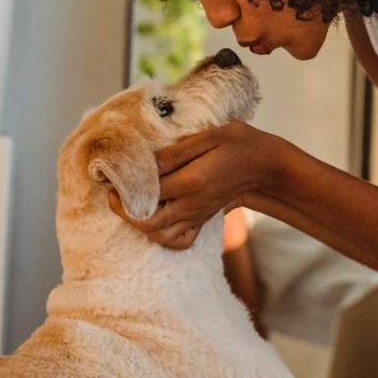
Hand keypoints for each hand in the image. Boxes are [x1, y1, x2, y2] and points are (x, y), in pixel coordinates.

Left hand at [108, 120, 278, 249]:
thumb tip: (147, 163)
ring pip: (160, 236)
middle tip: (115, 194)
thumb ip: (176, 152)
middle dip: (124, 211)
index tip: (113, 176)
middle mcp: (193, 204)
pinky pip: (179, 241)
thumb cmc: (237, 144)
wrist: (264, 165)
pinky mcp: (202, 221)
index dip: (126, 187)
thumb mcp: (209, 136)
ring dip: (140, 224)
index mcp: (193, 181)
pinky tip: (157, 219)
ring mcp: (197, 216)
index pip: (149, 193)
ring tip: (131, 205)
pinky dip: (162, 236)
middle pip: (149, 223)